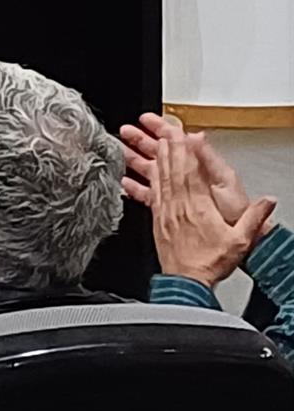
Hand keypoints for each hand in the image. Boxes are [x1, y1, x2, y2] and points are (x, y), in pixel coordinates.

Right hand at [120, 113, 249, 224]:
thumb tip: (195, 136)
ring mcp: (177, 194)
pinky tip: (125, 181)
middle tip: (126, 130)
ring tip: (119, 150)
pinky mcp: (169, 210)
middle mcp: (186, 179)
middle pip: (160, 154)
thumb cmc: (234, 215)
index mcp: (198, 167)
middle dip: (141, 140)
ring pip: (150, 171)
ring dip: (135, 159)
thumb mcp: (225, 182)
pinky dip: (135, 188)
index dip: (161, 129)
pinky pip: (148, 194)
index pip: (176, 142)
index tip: (146, 119)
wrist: (236, 242)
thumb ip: (208, 158)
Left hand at [150, 131, 276, 287]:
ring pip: (160, 178)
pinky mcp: (157, 220)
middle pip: (173, 169)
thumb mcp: (240, 241)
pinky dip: (147, 179)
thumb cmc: (211, 263)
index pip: (191, 172)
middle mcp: (178, 206)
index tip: (183, 135)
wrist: (186, 282)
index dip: (187, 151)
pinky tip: (141, 172)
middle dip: (169, 147)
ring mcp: (165, 212)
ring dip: (157, 158)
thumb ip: (255, 218)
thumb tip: (269, 201)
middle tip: (164, 128)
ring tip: (153, 142)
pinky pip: (150, 193)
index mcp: (198, 207)